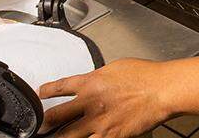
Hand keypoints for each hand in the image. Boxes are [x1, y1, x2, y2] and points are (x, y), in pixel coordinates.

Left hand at [39, 59, 172, 137]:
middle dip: (43, 123)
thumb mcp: (115, 68)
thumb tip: (93, 81)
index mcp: (91, 82)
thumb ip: (99, 77)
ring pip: (68, 136)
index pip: (60, 86)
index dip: (45, 91)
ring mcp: (99, 123)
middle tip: (37, 127)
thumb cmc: (145, 76)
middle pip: (56, 116)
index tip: (39, 94)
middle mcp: (90, 103)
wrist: (161, 90)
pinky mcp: (112, 137)